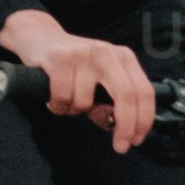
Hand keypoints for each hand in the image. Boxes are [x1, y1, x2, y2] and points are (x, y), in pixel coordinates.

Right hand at [2, 14, 156, 155]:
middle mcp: (107, 53)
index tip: (137, 140)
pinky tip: (53, 96)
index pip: (144, 91)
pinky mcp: (59, 59)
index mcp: (124, 57)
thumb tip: (119, 127)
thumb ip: (114, 98)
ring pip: (85, 103)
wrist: (40, 37)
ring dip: (74, 111)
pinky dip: (57, 105)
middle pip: (126, 96)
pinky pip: (63, 98)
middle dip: (125, 127)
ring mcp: (83, 55)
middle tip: (121, 147)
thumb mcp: (101, 76)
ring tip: (67, 98)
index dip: (144, 120)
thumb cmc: (75, 66)